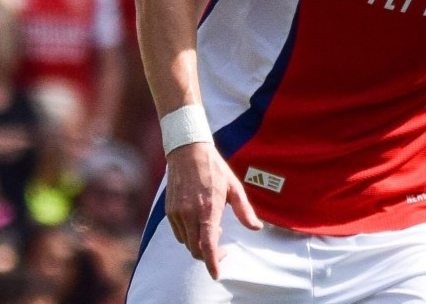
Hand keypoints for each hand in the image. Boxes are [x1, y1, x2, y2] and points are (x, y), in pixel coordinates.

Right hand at [165, 142, 261, 278]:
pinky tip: (199, 221)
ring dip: (199, 243)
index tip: (216, 273)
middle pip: (195, 249)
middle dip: (208, 255)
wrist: (188, 152)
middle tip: (221, 246)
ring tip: (212, 226)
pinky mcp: (169, 210)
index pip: (208, 245)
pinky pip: (178, 233)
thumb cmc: (215, 169)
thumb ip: (244, 210)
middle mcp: (190, 214)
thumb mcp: (234, 187)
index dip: (212, 263)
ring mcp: (177, 213)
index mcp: (208, 209)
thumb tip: (256, 227)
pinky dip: (189, 235)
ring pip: (186, 242)